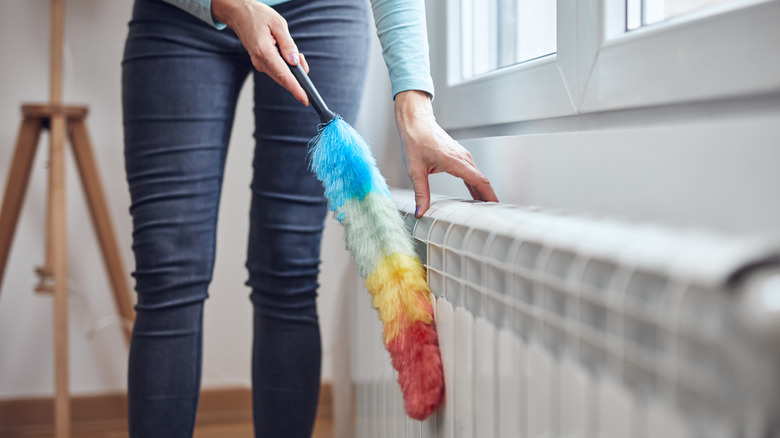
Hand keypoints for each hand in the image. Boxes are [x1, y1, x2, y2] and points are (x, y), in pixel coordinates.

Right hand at [212, 0, 309, 104]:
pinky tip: (289, 57)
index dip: (296, 88)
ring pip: (280, 76)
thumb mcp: (278, 24)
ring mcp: (259, 63)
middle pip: (283, 79)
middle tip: (303, 63)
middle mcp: (260, 61)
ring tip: (297, 55)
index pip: (283, 75)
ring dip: (292, 71)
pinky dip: (286, 68)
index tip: (305, 99)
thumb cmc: (258, 15)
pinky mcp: (260, 63)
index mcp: (264, 51)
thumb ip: (288, 44)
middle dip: (298, 77)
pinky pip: (276, 70)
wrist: (238, 14)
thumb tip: (295, 61)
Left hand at [394, 90, 497, 217]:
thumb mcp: (415, 170)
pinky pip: (472, 173)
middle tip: (491, 215)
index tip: (495, 207)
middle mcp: (463, 158)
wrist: (416, 122)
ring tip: (484, 209)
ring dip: (483, 192)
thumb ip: (421, 193)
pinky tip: (475, 195)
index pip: (479, 181)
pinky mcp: (459, 156)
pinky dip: (476, 185)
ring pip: (478, 177)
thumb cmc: (415, 139)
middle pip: (482, 181)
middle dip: (488, 198)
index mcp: (456, 161)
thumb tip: (421, 211)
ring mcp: (463, 156)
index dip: (489, 195)